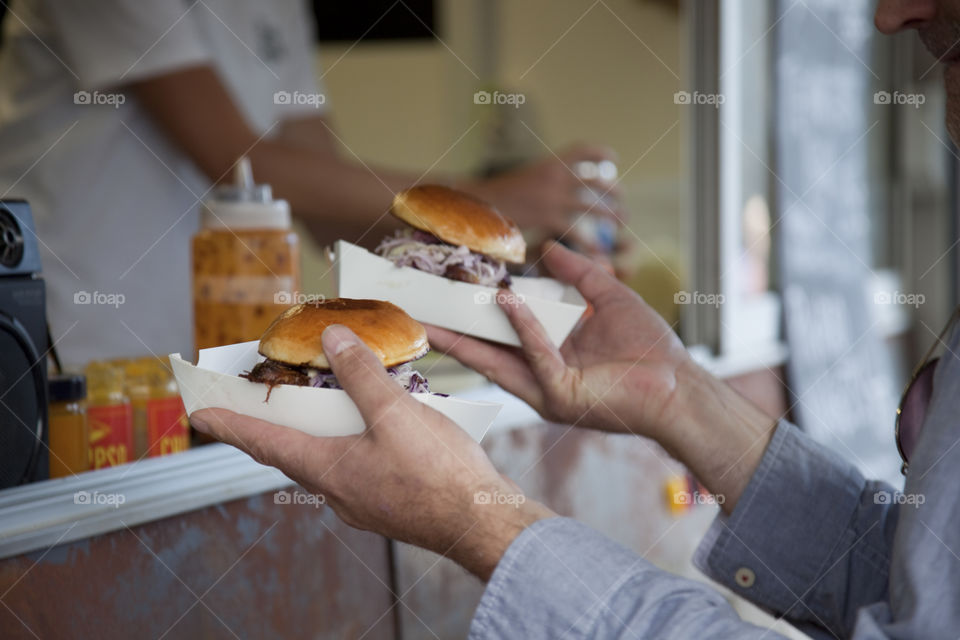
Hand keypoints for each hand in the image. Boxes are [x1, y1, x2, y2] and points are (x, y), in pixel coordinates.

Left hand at [189, 325, 553, 579]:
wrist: (481, 522)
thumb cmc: (439, 474)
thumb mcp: (396, 413)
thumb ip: (361, 375)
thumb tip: (333, 340)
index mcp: (328, 469)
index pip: (263, 442)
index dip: (229, 422)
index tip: (198, 412)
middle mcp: (337, 489)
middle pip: (290, 451)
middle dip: (267, 423)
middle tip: (250, 400)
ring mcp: (363, 499)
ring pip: (324, 457)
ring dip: (311, 430)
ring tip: (312, 401)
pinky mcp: (388, 499)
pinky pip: (354, 464)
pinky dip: (347, 438)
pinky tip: (371, 423)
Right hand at [428, 242, 690, 441]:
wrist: (680, 386)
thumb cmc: (651, 349)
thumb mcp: (608, 298)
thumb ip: (578, 275)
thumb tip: (549, 249)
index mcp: (548, 358)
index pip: (500, 337)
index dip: (472, 319)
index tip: (444, 298)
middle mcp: (539, 378)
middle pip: (485, 353)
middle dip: (450, 334)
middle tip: (416, 313)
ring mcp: (547, 390)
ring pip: (496, 361)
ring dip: (464, 338)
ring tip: (432, 316)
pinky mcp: (562, 397)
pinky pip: (536, 357)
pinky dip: (522, 327)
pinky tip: (506, 300)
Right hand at [459, 144, 626, 236]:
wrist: (477, 201)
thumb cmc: (497, 195)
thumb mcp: (524, 178)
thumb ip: (543, 180)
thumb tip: (558, 187)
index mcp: (549, 163)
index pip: (582, 150)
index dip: (600, 153)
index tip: (614, 157)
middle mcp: (555, 177)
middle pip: (596, 180)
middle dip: (614, 190)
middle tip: (622, 199)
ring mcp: (553, 197)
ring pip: (593, 205)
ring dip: (612, 214)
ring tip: (622, 221)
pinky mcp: (548, 219)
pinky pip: (578, 231)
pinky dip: (590, 242)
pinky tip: (599, 251)